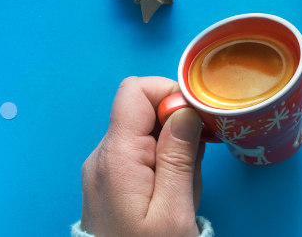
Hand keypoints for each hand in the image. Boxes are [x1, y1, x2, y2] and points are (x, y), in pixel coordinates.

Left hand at [80, 76, 204, 236]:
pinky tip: (174, 191)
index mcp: (116, 158)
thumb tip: (185, 110)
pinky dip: (165, 162)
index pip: (135, 90)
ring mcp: (104, 168)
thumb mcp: (174, 211)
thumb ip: (179, 156)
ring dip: (175, 149)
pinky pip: (142, 152)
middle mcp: (103, 156)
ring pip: (147, 131)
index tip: (198, 121)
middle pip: (144, 109)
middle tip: (196, 164)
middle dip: (179, 127)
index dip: (170, 94)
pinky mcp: (111, 179)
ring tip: (183, 188)